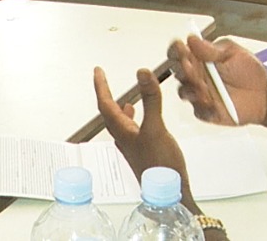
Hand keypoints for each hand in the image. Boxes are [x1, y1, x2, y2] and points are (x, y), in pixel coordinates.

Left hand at [93, 67, 192, 204]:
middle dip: (107, 95)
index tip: (98, 71)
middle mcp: (123, 139)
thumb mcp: (155, 128)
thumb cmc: (160, 165)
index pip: (105, 104)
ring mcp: (133, 147)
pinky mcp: (143, 153)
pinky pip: (134, 132)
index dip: (101, 86)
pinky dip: (135, 121)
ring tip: (125, 100)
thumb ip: (150, 100)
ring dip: (120, 109)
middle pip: (109, 113)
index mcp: (122, 131)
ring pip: (122, 124)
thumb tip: (142, 73)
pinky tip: (143, 122)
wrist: (169, 195)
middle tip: (105, 80)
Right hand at [168, 35, 266, 126]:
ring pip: (184, 91)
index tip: (182, 50)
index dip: (176, 50)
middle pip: (178, 71)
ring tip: (205, 88)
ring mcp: (199, 94)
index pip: (179, 52)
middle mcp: (196, 75)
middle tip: (192, 68)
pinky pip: (197, 111)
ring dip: (192, 89)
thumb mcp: (234, 54)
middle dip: (183, 70)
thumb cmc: (250, 72)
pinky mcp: (205, 111)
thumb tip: (192, 39)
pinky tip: (213, 103)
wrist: (264, 96)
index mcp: (200, 58)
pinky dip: (203, 107)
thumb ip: (212, 50)